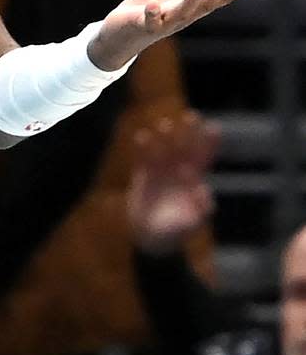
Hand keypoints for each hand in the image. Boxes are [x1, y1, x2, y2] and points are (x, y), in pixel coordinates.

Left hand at [89, 0, 256, 69]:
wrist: (124, 28)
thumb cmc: (159, 2)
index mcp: (198, 4)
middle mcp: (185, 15)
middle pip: (206, 3)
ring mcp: (164, 22)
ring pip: (181, 13)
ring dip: (191, 0)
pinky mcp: (143, 25)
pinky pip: (149, 22)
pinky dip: (152, 15)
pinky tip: (154, 5)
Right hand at [128, 111, 219, 253]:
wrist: (151, 238)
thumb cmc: (176, 232)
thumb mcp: (192, 224)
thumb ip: (201, 209)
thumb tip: (204, 190)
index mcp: (195, 181)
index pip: (204, 157)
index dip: (209, 143)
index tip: (213, 128)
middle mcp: (179, 171)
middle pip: (186, 147)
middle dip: (189, 132)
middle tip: (191, 116)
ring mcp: (161, 172)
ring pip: (165, 148)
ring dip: (166, 136)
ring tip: (165, 124)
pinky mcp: (144, 175)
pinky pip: (144, 157)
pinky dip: (143, 146)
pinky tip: (142, 135)